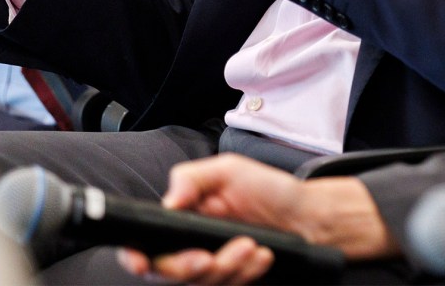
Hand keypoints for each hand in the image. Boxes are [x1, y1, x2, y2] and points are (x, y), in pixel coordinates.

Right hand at [116, 154, 397, 282]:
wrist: (308, 214)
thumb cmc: (269, 188)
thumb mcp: (229, 169)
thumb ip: (192, 178)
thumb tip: (167, 201)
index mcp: (183, 217)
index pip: (147, 243)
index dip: (137, 256)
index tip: (144, 262)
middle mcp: (193, 244)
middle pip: (169, 271)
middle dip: (187, 268)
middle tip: (209, 258)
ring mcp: (214, 264)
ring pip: (203, 282)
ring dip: (228, 266)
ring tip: (252, 245)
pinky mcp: (236, 278)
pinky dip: (248, 272)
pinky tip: (263, 255)